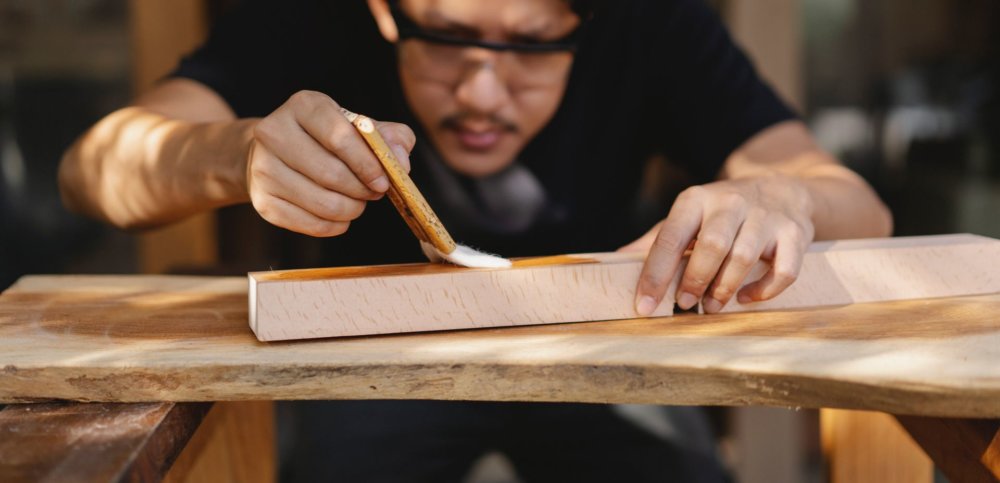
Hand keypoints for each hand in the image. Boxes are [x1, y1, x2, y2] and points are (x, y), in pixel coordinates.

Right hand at [247, 90, 414, 236]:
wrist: (272, 153)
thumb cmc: (326, 139)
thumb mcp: (358, 127)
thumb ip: (389, 137)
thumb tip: (401, 162)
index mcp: (303, 106)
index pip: (340, 137)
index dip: (368, 164)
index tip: (385, 181)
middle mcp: (274, 132)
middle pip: (331, 174)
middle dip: (362, 190)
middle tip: (374, 193)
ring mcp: (263, 168)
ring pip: (322, 203)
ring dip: (352, 209)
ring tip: (358, 202)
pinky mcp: (262, 201)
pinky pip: (310, 224)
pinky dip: (335, 225)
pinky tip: (340, 215)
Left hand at [623, 174, 815, 314]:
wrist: (781, 190)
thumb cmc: (722, 214)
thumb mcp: (687, 217)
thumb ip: (656, 240)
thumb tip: (615, 259)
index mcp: (695, 200)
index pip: (670, 238)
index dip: (655, 274)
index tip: (644, 306)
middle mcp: (730, 203)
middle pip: (710, 246)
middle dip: (694, 280)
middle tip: (684, 304)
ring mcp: (765, 217)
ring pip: (743, 258)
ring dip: (724, 289)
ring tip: (711, 307)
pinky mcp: (795, 233)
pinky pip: (784, 269)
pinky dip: (765, 290)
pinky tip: (746, 298)